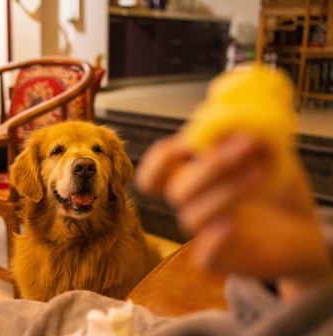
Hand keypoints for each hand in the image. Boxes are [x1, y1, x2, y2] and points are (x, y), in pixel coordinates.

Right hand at [135, 134, 332, 300]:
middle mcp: (194, 205)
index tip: (185, 146)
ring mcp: (204, 233)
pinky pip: (203, 256)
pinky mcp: (221, 260)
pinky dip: (213, 239)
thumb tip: (229, 120)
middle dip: (209, 166)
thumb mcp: (266, 154)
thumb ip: (244, 137)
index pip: (154, 175)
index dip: (159, 161)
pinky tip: (234, 224)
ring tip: (261, 172)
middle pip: (175, 191)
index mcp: (193, 178)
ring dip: (225, 191)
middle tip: (246, 144)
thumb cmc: (278, 189)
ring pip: (191, 217)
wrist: (306, 228)